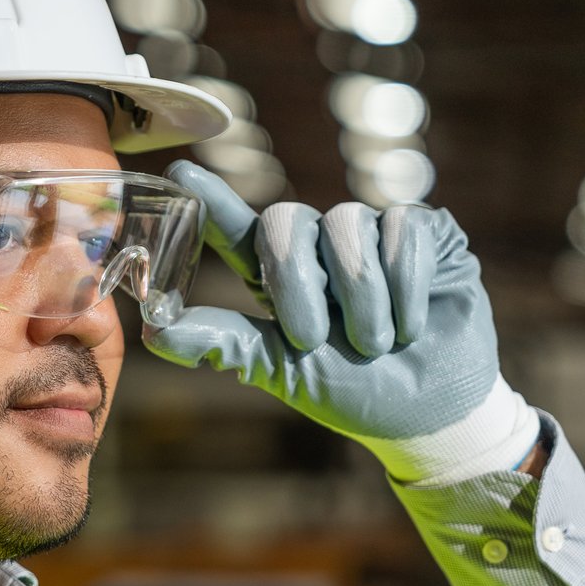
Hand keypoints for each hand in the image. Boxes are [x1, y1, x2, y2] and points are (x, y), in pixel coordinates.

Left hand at [144, 161, 540, 486]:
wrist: (431, 414)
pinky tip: (415, 323)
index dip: (211, 200)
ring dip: (362, 297)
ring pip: (348, 226)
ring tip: (378, 343)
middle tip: (317, 340)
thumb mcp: (283, 371)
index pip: (238, 229)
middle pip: (286, 220)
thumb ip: (224, 342)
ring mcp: (371, 233)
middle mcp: (319, 246)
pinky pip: (403, 231)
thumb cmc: (354, 393)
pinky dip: (407, 286)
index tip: (180, 171)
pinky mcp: (424, 231)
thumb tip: (153, 331)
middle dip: (297, 282)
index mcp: (277, 277)